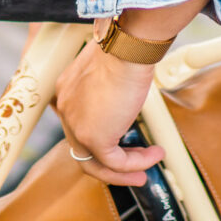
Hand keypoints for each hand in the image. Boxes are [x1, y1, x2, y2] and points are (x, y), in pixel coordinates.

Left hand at [54, 44, 160, 185]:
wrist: (126, 48)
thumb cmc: (123, 50)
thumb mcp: (110, 71)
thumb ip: (109, 90)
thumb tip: (126, 104)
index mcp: (67, 92)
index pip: (78, 125)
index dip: (100, 139)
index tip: (122, 143)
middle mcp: (66, 110)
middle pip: (83, 150)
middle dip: (110, 164)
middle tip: (132, 168)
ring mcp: (76, 126)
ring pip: (95, 164)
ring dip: (123, 172)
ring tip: (144, 172)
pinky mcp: (94, 137)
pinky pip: (116, 162)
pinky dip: (137, 163)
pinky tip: (154, 156)